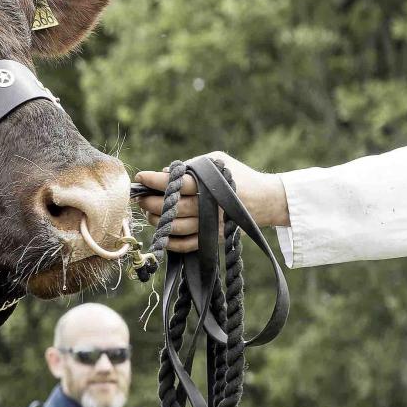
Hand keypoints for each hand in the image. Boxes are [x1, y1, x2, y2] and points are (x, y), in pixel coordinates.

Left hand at [133, 152, 288, 250]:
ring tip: (149, 212)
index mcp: (210, 184)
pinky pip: (185, 245)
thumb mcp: (217, 162)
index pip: (176, 183)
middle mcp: (209, 206)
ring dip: (157, 221)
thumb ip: (191, 165)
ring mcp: (210, 225)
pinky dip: (169, 241)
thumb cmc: (238, 177)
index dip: (155, 181)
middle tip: (141, 198)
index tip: (140, 177)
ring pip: (175, 227)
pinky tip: (160, 233)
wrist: (265, 200)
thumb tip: (164, 173)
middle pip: (172, 207)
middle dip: (151, 202)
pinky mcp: (211, 238)